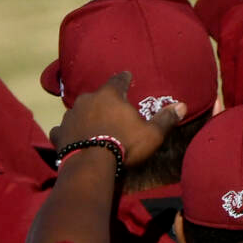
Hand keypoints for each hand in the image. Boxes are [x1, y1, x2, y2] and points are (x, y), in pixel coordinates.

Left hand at [48, 72, 179, 167]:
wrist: (90, 165)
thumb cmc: (124, 145)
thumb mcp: (151, 134)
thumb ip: (166, 119)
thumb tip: (182, 105)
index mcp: (110, 95)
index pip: (119, 80)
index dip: (124, 79)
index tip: (127, 76)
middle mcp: (87, 100)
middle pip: (97, 96)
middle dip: (104, 101)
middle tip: (110, 108)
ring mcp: (70, 115)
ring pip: (79, 111)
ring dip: (86, 116)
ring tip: (92, 125)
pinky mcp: (59, 133)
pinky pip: (64, 129)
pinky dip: (68, 132)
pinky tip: (70, 137)